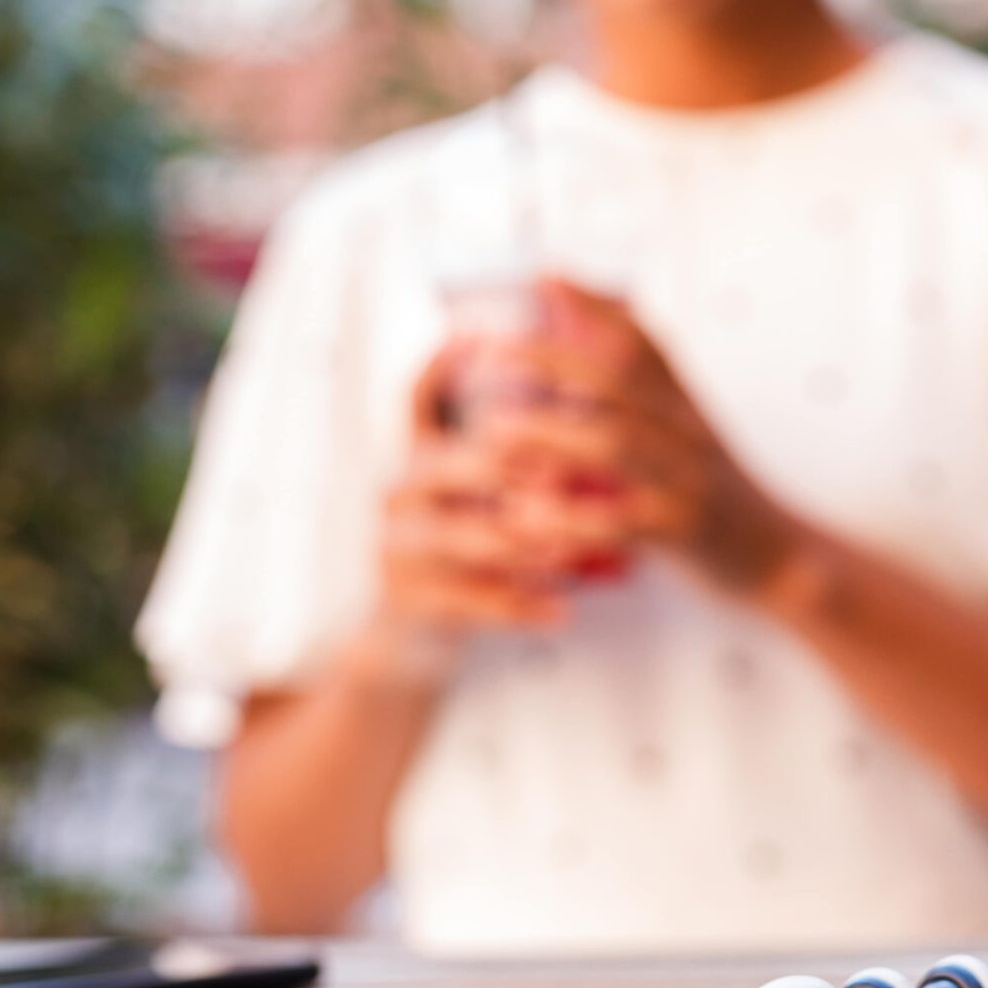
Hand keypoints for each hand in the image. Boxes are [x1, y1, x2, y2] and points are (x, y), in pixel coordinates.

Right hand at [358, 344, 586, 681]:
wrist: (408, 635)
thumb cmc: (462, 548)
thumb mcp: (476, 489)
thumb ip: (515, 437)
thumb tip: (572, 379)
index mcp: (422, 450)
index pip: (424, 392)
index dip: (458, 367)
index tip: (513, 351)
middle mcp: (404, 487)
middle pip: (463, 460)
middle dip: (531, 464)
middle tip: (589, 470)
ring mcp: (398, 543)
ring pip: (471, 534)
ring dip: (535, 541)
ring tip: (585, 547)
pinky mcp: (404, 598)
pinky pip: (469, 600)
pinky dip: (521, 604)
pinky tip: (563, 609)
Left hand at [470, 280, 809, 596]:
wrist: (785, 556)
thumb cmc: (723, 496)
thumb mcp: (694, 437)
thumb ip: (648, 400)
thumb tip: (592, 362)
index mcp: (688, 406)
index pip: (644, 341)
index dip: (596, 306)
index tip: (546, 278)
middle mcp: (691, 431)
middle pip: (620, 382)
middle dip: (553, 361)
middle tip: (492, 351)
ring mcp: (690, 479)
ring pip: (617, 445)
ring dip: (551, 434)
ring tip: (494, 430)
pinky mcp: (686, 531)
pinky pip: (624, 521)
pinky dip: (572, 518)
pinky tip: (529, 518)